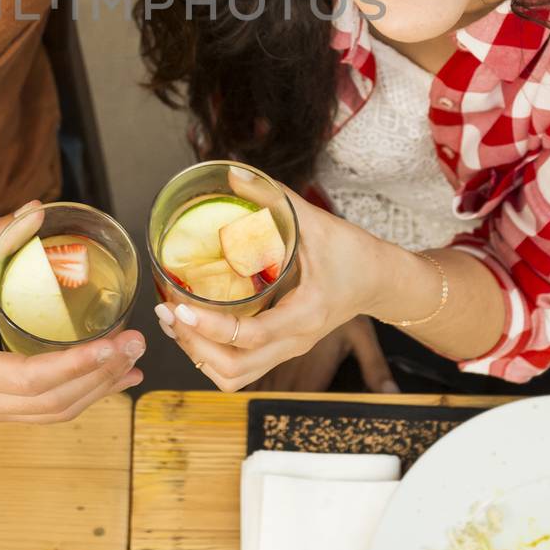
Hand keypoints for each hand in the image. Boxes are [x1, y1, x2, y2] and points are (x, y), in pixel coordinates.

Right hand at [0, 202, 144, 423]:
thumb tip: (32, 209)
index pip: (33, 380)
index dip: (81, 364)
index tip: (118, 342)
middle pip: (51, 404)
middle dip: (101, 378)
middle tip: (137, 345)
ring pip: (47, 414)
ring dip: (93, 392)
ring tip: (131, 365)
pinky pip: (36, 410)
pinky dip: (73, 396)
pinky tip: (99, 378)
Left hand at [153, 168, 390, 391]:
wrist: (381, 281)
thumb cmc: (354, 254)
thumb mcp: (317, 222)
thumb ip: (274, 198)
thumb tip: (232, 173)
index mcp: (305, 314)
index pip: (251, 337)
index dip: (211, 328)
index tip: (181, 308)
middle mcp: (295, 341)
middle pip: (234, 370)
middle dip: (194, 346)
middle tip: (168, 312)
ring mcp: (288, 349)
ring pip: (234, 376)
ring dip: (200, 355)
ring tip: (176, 322)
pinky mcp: (281, 348)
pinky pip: (239, 368)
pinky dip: (211, 355)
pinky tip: (194, 327)